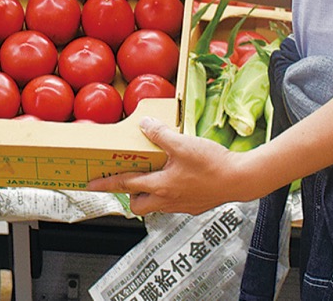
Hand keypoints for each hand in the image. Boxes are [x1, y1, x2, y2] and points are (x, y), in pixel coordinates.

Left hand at [86, 118, 250, 215]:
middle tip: (128, 180)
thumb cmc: (213, 164)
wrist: (241, 179)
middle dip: (129, 195)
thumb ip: (160, 134)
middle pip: (138, 205)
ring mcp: (181, 206)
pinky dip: (168, 193)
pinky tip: (177, 178)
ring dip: (150, 194)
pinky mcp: (194, 206)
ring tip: (154, 176)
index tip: (91, 184)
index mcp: (161, 186)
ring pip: (156, 205)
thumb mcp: (182, 143)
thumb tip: (143, 125)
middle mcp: (168, 200)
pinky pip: (173, 203)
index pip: (125, 185)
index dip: (106, 183)